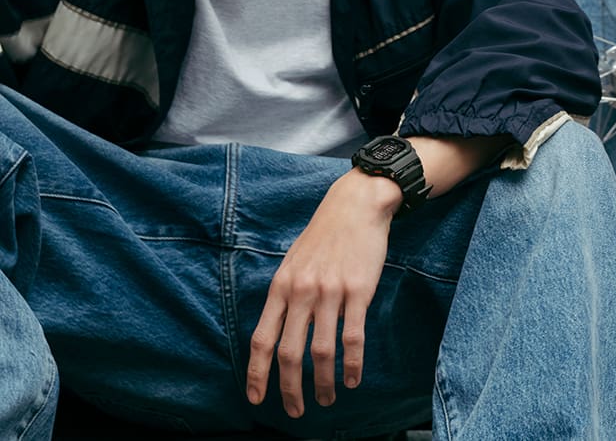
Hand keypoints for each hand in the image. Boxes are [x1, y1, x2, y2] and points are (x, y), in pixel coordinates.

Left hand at [246, 169, 400, 419]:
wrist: (356, 204)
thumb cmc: (323, 235)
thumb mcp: (293, 261)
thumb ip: (284, 296)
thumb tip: (275, 334)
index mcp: (281, 285)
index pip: (262, 338)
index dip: (257, 373)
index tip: (256, 399)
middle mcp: (302, 291)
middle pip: (290, 353)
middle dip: (290, 389)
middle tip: (295, 411)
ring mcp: (331, 291)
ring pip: (322, 351)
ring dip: (323, 384)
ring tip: (327, 399)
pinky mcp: (358, 290)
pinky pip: (353, 337)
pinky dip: (352, 365)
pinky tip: (353, 378)